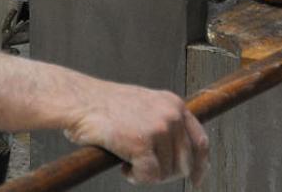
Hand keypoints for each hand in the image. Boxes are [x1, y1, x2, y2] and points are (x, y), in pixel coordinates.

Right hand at [64, 81, 208, 185]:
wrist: (80, 102)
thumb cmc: (104, 106)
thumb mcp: (145, 106)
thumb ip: (164, 123)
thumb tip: (180, 155)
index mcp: (174, 104)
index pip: (200, 140)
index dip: (201, 165)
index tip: (197, 179)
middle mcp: (172, 114)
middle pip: (185, 162)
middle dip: (167, 173)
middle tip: (145, 171)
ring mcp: (159, 128)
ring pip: (165, 172)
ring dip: (146, 174)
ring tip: (127, 160)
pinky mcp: (143, 143)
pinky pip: (149, 176)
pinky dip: (135, 177)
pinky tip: (123, 166)